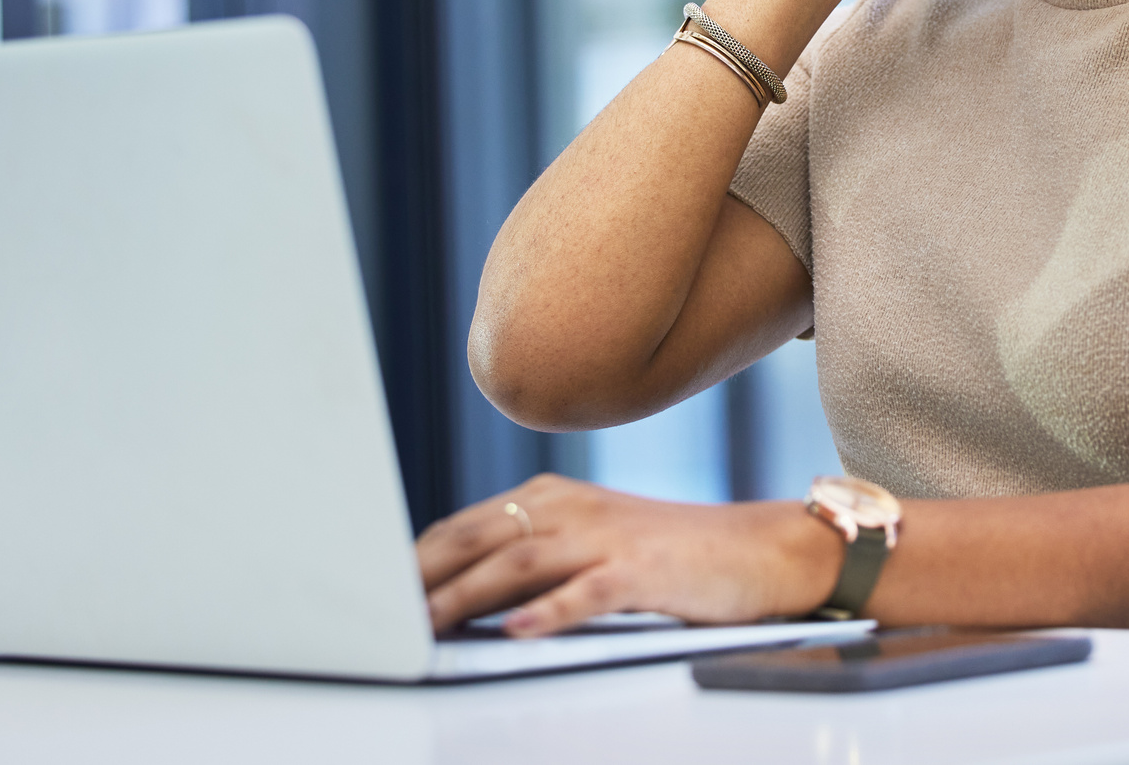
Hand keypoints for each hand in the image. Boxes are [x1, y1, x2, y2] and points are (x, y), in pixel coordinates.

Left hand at [417, 474, 843, 636]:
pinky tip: (515, 631)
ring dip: (467, 593)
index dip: (415, 559)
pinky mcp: (644, 570)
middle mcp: (572, 507)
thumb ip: (532, 558)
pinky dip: (548, 611)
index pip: (465, 526)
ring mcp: (608, 536)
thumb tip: (460, 595)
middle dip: (424, 576)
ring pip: (521, 560)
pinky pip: (588, 592)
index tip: (370, 591)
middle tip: (378, 612)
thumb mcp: (592, 543)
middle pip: (480, 537)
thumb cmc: (670, 556)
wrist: (758, 550)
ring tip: (425, 623)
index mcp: (553, 498)